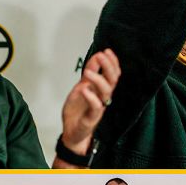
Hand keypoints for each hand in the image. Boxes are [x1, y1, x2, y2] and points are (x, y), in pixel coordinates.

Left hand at [56, 49, 120, 166]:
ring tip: (88, 72)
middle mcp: (103, 97)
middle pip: (113, 80)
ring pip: (106, 92)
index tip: (107, 51)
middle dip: (108, 67)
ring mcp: (99, 107)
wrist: (72, 133)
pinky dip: (91, 98)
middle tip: (101, 55)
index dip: (112, 62)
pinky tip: (85, 89)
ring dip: (98, 80)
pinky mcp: (92, 118)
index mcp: (101, 90)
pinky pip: (96, 107)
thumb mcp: (81, 88)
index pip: (112, 74)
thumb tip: (95, 58)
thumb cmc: (77, 113)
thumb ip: (88, 75)